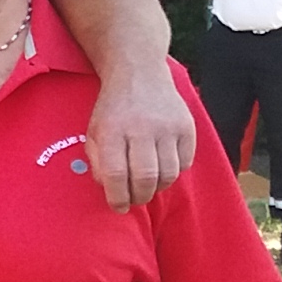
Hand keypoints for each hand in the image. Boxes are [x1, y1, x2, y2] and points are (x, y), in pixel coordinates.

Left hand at [87, 62, 196, 210]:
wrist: (139, 74)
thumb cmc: (113, 110)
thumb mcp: (94, 132)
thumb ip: (98, 162)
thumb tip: (111, 191)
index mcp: (113, 131)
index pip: (116, 175)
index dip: (118, 198)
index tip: (119, 207)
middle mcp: (142, 128)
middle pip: (146, 177)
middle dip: (140, 197)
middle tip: (135, 199)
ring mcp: (168, 127)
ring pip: (168, 174)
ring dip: (158, 187)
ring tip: (148, 184)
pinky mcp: (186, 126)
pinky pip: (185, 163)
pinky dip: (174, 172)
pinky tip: (163, 167)